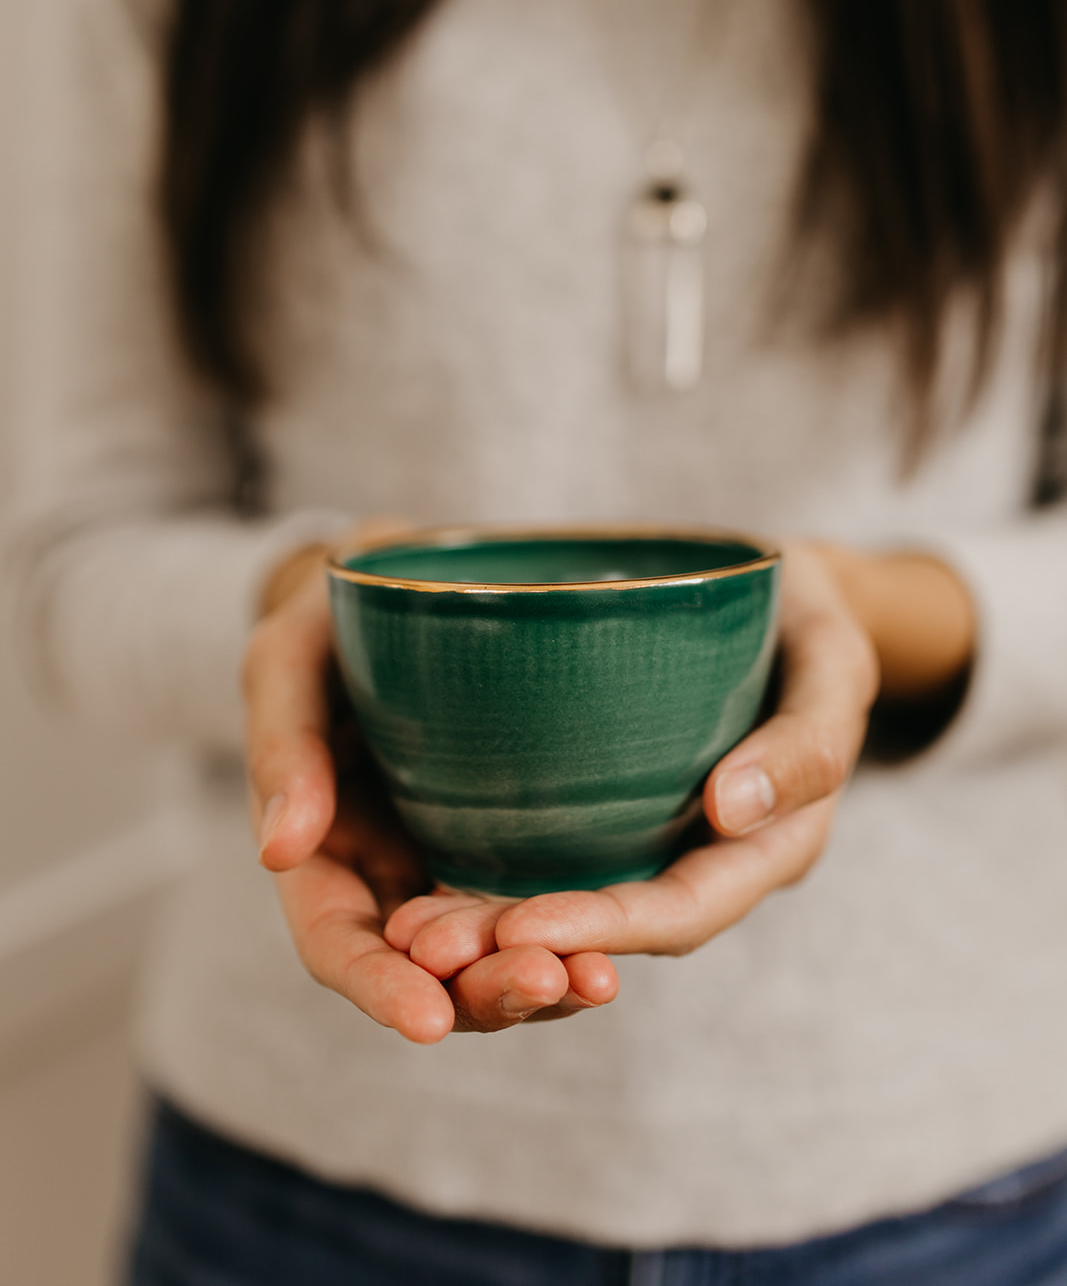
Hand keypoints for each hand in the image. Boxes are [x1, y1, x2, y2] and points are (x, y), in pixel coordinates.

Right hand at [243, 524, 618, 1043]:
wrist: (395, 596)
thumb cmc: (328, 624)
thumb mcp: (288, 661)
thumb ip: (282, 746)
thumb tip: (278, 851)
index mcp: (318, 851)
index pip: (337, 943)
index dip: (377, 986)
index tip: (426, 1019)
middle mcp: (385, 879)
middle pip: (426, 971)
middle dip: (482, 994)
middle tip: (548, 982)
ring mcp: (449, 867)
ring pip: (488, 957)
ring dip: (540, 980)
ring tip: (599, 980)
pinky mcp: (507, 844)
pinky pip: (535, 907)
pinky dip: (568, 937)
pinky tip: (613, 946)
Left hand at [385, 541, 880, 971]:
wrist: (781, 594)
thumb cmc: (808, 618)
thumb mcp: (834, 660)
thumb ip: (807, 739)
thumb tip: (730, 811)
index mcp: (769, 845)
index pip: (684, 908)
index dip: (605, 928)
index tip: (521, 926)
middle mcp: (705, 861)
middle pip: (611, 928)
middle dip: (521, 945)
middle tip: (426, 945)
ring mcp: (653, 839)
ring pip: (570, 907)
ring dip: (489, 930)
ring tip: (406, 933)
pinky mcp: (609, 809)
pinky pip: (549, 859)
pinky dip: (489, 881)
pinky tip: (417, 884)